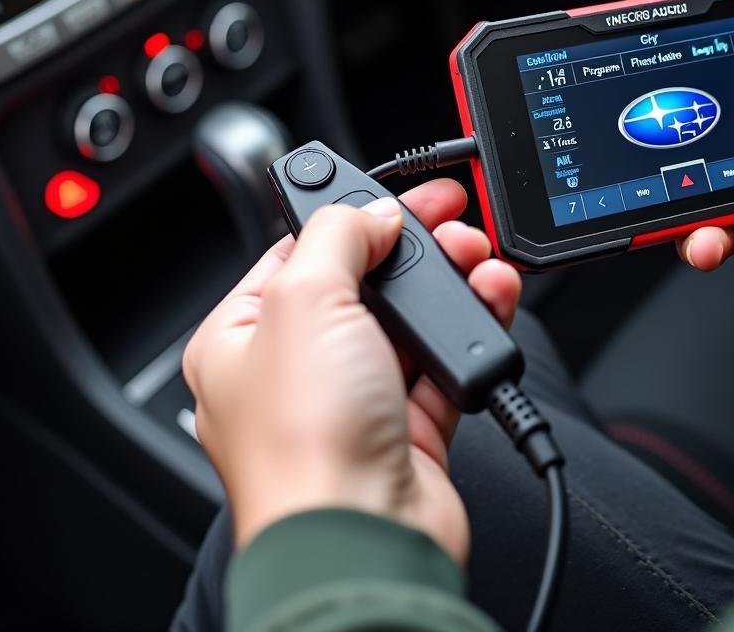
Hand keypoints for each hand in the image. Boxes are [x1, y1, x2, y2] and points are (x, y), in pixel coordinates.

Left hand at [182, 178, 520, 564]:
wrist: (364, 540)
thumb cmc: (304, 444)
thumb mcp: (305, 300)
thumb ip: (337, 236)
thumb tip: (371, 216)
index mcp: (244, 334)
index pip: (299, 249)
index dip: (352, 214)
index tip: (397, 192)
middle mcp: (295, 367)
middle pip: (362, 280)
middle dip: (413, 247)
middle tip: (455, 219)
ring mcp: (353, 398)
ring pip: (408, 319)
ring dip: (449, 283)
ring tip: (480, 259)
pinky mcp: (406, 426)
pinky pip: (443, 361)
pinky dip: (471, 328)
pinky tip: (489, 301)